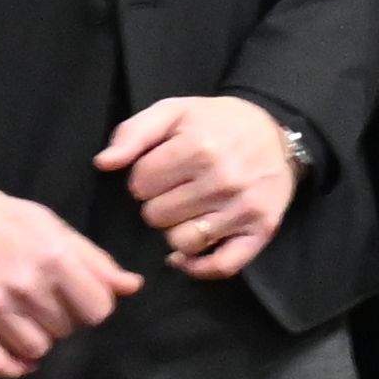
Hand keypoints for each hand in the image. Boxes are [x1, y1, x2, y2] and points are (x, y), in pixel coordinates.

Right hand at [0, 189, 131, 378]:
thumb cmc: (4, 220)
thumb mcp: (53, 227)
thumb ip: (94, 259)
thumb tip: (132, 286)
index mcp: (54, 258)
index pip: (98, 310)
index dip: (91, 307)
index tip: (76, 299)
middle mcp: (27, 286)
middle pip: (67, 331)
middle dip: (61, 319)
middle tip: (42, 303)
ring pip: (36, 350)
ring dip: (35, 340)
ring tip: (24, 321)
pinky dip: (12, 367)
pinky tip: (14, 355)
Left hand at [98, 95, 297, 281]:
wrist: (275, 133)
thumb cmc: (216, 123)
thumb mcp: (174, 111)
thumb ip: (134, 133)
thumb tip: (103, 163)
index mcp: (198, 146)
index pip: (140, 184)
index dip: (143, 178)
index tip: (159, 170)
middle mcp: (223, 179)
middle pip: (156, 216)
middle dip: (158, 204)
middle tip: (175, 191)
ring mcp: (243, 208)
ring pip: (181, 243)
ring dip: (175, 231)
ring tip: (186, 212)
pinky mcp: (261, 230)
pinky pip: (221, 266)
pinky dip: (198, 267)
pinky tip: (186, 254)